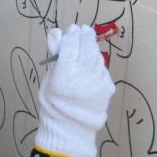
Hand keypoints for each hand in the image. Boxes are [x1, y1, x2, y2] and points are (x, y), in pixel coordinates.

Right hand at [34, 24, 115, 156]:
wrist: (70, 127)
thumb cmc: (53, 102)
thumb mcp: (49, 77)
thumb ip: (55, 55)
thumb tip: (57, 33)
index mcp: (65, 72)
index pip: (70, 44)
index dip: (71, 34)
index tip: (71, 29)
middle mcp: (83, 74)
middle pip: (86, 47)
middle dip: (84, 36)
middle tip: (82, 30)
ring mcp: (98, 80)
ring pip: (96, 56)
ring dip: (92, 47)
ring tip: (87, 43)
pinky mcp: (107, 87)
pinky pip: (102, 69)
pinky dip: (97, 63)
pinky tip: (92, 62)